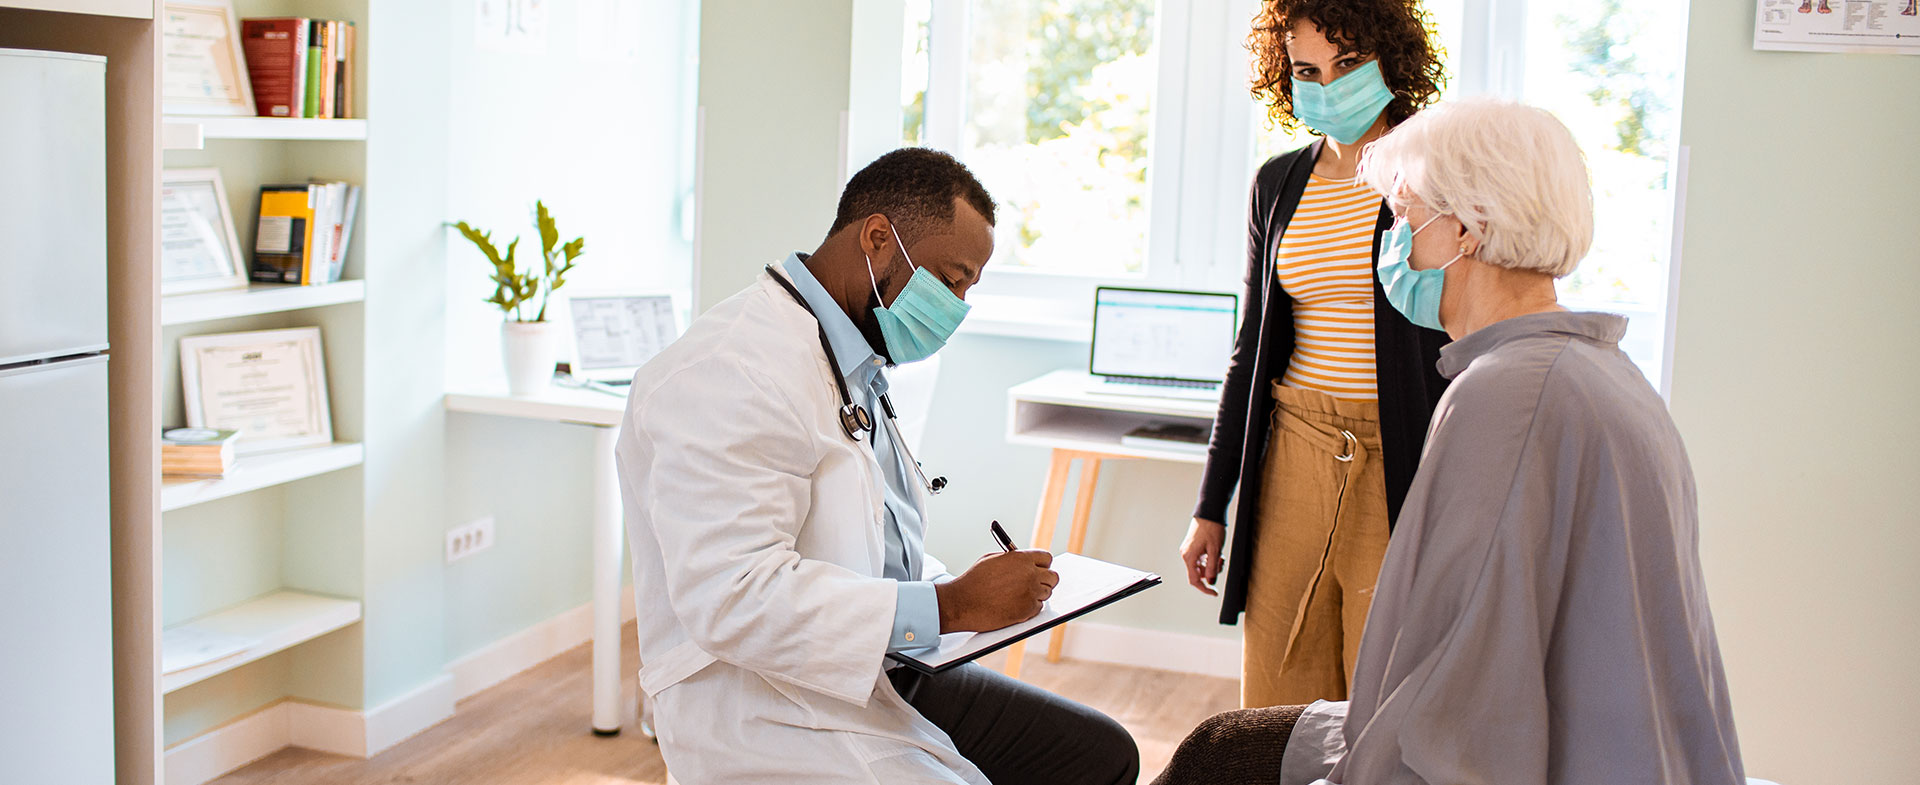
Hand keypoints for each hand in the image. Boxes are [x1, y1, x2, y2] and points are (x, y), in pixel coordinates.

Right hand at [935, 550, 1057, 632]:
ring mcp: (1031, 594)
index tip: (1040, 568)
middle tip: (1036, 583)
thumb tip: (1024, 562)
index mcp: (1022, 559)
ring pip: (1047, 593)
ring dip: (1037, 594)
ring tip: (1018, 596)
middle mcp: (1030, 575)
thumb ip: (1012, 559)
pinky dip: (1030, 607)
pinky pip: (1038, 608)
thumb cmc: (973, 580)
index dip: (1043, 564)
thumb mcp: (992, 560)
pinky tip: (1015, 605)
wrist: (962, 603)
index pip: (1047, 558)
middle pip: (1053, 577)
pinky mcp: (1027, 611)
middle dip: (1045, 580)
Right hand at [1180, 518, 1225, 595]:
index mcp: (1189, 556)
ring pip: (1200, 566)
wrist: (1209, 512)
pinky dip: (1208, 559)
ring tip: (1220, 557)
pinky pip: (1200, 559)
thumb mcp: (1215, 550)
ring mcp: (1188, 550)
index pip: (1194, 580)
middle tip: (1220, 565)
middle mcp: (1186, 554)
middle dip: (1210, 573)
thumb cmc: (1212, 528)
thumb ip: (1212, 568)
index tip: (1214, 592)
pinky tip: (1216, 553)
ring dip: (1211, 565)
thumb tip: (1210, 581)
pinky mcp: (1192, 546)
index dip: (1204, 588)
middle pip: (1197, 573)